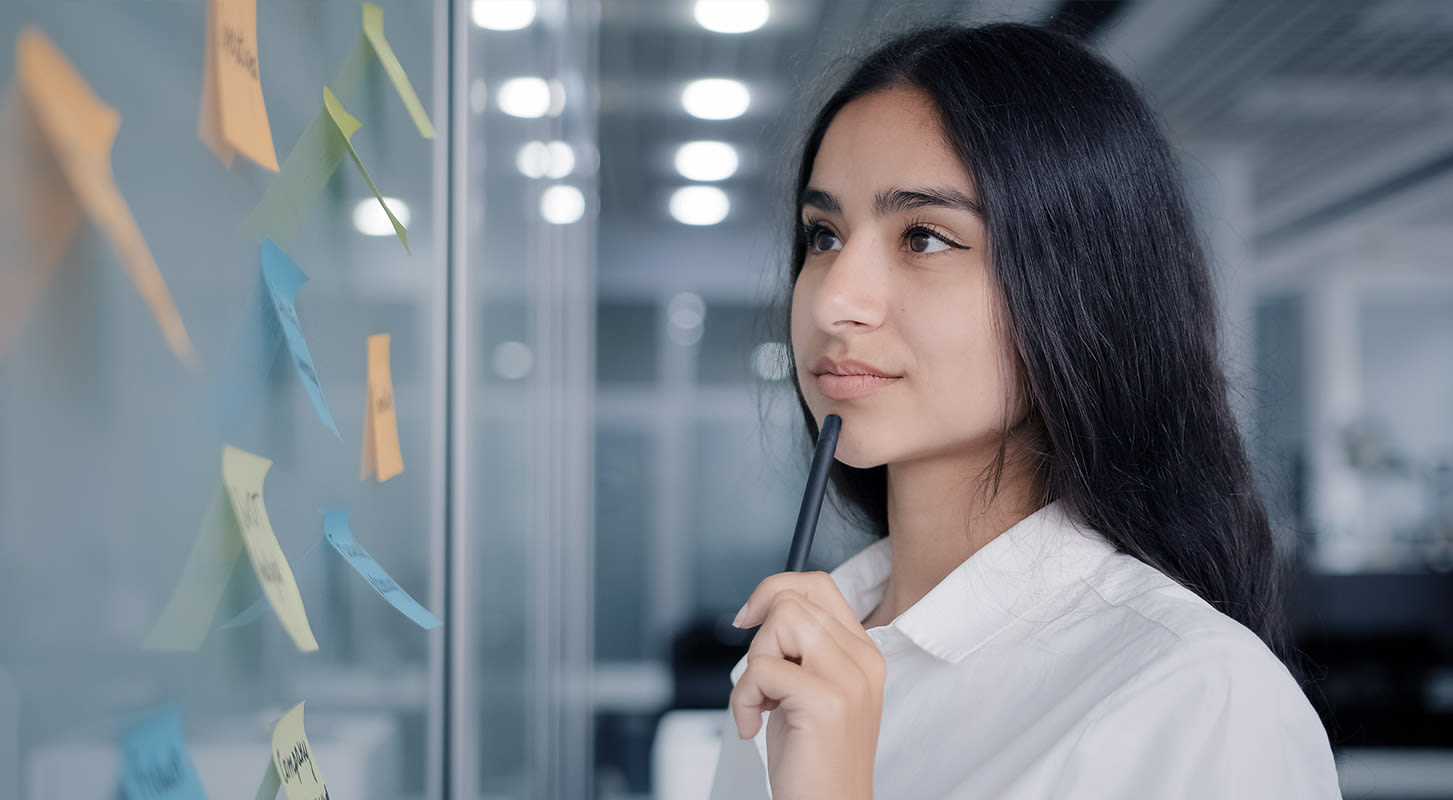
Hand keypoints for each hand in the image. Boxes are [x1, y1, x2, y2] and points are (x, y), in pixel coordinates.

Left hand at [729, 571, 884, 799]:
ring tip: (765, 704)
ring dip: (754, 666)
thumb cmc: (814, 758)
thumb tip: (765, 606)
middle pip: (791, 601)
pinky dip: (743, 699)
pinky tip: (755, 725)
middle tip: (766, 685)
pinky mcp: (823, 700)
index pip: (818, 585)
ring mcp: (846, 679)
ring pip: (778, 623)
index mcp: (863, 653)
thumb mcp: (812, 690)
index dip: (774, 590)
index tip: (749, 618)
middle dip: (761, 640)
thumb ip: (802, 647)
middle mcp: (862, 660)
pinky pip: (760, 669)